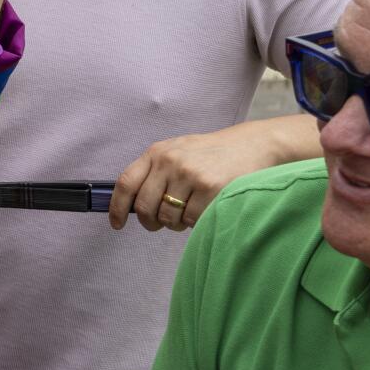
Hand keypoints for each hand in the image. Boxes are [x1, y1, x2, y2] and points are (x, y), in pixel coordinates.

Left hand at [108, 117, 317, 230]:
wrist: (252, 145)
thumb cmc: (212, 154)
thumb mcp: (178, 152)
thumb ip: (155, 172)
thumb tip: (130, 204)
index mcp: (157, 152)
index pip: (125, 183)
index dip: (117, 208)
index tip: (117, 224)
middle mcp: (170, 162)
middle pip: (145, 207)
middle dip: (150, 222)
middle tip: (159, 224)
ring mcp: (189, 174)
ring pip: (168, 218)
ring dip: (176, 223)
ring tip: (188, 210)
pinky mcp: (209, 188)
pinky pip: (191, 220)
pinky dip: (195, 222)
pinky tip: (205, 207)